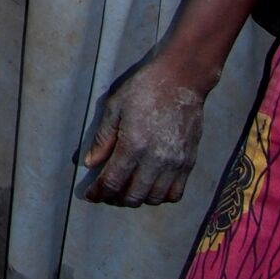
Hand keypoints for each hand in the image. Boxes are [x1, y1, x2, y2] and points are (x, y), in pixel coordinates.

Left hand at [81, 52, 206, 205]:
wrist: (182, 79)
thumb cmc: (144, 88)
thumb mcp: (115, 107)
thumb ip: (102, 138)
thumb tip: (90, 163)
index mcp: (134, 145)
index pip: (112, 182)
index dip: (99, 193)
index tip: (90, 195)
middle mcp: (156, 160)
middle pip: (133, 196)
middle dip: (115, 199)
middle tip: (106, 193)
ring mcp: (175, 164)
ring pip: (154, 198)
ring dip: (137, 199)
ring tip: (127, 189)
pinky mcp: (189, 163)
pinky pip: (175, 194)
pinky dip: (160, 196)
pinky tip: (150, 187)